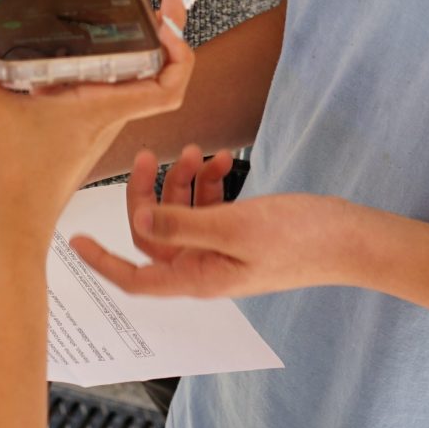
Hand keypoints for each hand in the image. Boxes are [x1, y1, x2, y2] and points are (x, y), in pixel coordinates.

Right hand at [0, 0, 195, 241]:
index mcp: (101, 110)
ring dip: (128, 57)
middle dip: (161, 38)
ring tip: (118, 22)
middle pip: (153, 77)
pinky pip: (95, 101)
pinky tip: (62, 63)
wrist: (7, 231)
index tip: (168, 21)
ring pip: (124, 88)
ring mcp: (90, 132)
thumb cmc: (12, 183)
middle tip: (161, 3)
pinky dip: (93, 77)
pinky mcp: (73, 140)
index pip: (169, 85)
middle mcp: (104, 121)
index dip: (180, 51)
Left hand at [70, 151, 365, 299]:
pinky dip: (212, 183)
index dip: (104, 262)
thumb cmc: (300, 238)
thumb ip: (183, 224)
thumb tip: (140, 223)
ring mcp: (224, 251)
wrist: (351, 240)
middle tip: (151, 155)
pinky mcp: (242, 235)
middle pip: (155, 234)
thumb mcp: (234, 226)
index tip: (76, 241)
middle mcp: (205, 268)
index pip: (136, 278)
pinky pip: (211, 209)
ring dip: (185, 181)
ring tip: (201, 150)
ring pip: (183, 215)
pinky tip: (225, 158)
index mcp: (198, 277)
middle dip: (148, 194)